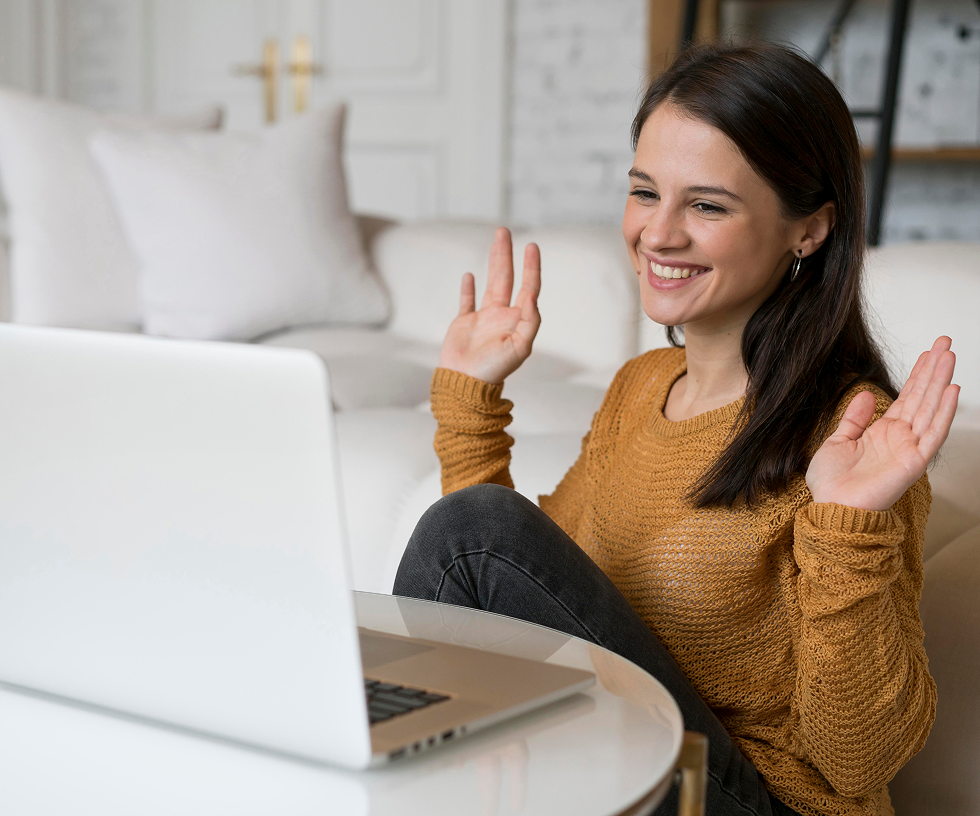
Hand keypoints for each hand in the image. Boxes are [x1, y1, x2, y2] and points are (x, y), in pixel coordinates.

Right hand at [438, 227, 540, 383]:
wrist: (465, 383)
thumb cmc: (494, 369)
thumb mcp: (519, 347)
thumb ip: (529, 322)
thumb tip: (532, 297)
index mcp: (517, 321)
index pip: (528, 288)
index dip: (531, 267)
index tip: (532, 246)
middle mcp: (502, 316)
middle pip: (507, 279)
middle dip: (507, 255)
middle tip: (504, 231)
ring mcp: (483, 319)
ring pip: (490, 283)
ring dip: (493, 262)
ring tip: (495, 241)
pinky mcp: (464, 323)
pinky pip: (467, 301)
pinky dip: (468, 288)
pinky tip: (470, 275)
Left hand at [806, 336, 958, 510]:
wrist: (831, 508)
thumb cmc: (832, 483)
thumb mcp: (837, 441)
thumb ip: (854, 418)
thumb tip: (864, 394)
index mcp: (883, 432)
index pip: (907, 397)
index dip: (917, 374)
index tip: (927, 353)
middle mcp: (900, 437)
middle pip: (922, 396)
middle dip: (933, 368)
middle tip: (944, 342)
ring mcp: (909, 448)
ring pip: (930, 407)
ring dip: (940, 381)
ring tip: (949, 356)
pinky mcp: (914, 461)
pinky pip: (933, 433)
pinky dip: (943, 411)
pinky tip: (951, 391)